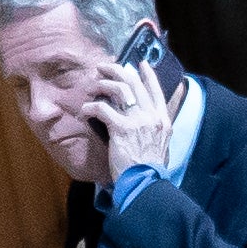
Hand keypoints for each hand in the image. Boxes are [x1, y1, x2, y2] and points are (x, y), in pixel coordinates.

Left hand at [89, 64, 182, 188]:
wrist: (147, 184)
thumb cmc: (150, 169)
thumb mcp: (161, 145)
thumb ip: (154, 129)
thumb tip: (145, 120)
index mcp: (163, 120)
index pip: (156, 90)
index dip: (147, 74)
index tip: (139, 64)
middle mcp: (152, 116)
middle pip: (134, 83)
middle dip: (117, 70)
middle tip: (103, 67)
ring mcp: (138, 121)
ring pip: (119, 89)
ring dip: (102, 84)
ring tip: (91, 87)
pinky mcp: (121, 129)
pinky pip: (102, 108)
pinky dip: (90, 107)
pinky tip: (84, 112)